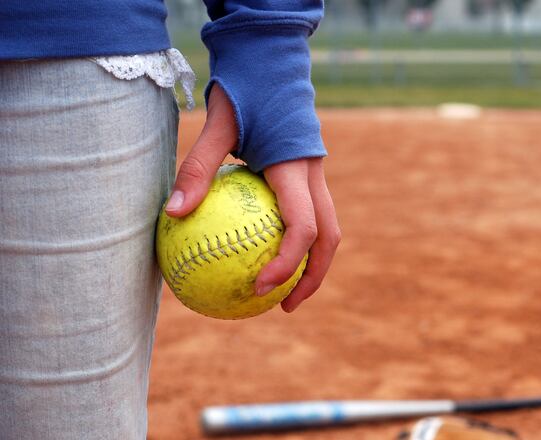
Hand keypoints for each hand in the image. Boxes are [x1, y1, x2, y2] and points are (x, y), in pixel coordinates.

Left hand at [166, 84, 339, 311]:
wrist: (273, 63)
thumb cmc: (245, 91)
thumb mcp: (217, 124)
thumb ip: (198, 168)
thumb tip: (172, 213)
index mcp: (296, 169)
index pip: (303, 227)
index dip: (287, 264)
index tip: (260, 288)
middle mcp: (315, 176)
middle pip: (330, 238)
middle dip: (313, 276)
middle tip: (283, 306)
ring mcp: (316, 176)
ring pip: (328, 229)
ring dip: (312, 263)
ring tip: (282, 291)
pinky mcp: (308, 175)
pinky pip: (310, 215)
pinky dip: (298, 242)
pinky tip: (266, 254)